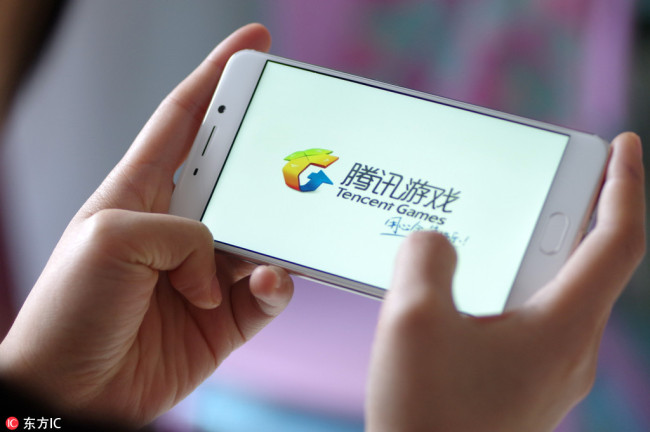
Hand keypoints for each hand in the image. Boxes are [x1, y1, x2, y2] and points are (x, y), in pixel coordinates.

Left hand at [0, 24, 292, 426]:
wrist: (75, 397)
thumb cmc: (70, 313)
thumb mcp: (109, 240)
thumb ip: (180, 230)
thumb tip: (225, 258)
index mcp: (143, 193)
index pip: (185, 120)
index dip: (218, 77)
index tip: (253, 44)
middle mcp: (181, 227)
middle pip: (238, 173)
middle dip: (270, 156)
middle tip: (304, 146)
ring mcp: (208, 271)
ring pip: (265, 235)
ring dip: (277, 236)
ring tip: (274, 240)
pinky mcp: (229, 313)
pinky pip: (270, 289)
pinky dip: (277, 284)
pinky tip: (265, 283)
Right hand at [366, 133, 645, 431]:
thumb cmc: (428, 418)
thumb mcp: (413, 320)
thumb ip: (426, 258)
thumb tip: (434, 244)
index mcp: (561, 327)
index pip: (617, 240)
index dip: (625, 184)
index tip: (623, 144)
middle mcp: (568, 351)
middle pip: (592, 265)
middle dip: (580, 212)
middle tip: (559, 176)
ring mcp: (547, 373)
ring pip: (557, 294)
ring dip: (539, 253)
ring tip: (504, 227)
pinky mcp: (521, 386)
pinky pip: (528, 321)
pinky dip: (511, 289)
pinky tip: (467, 288)